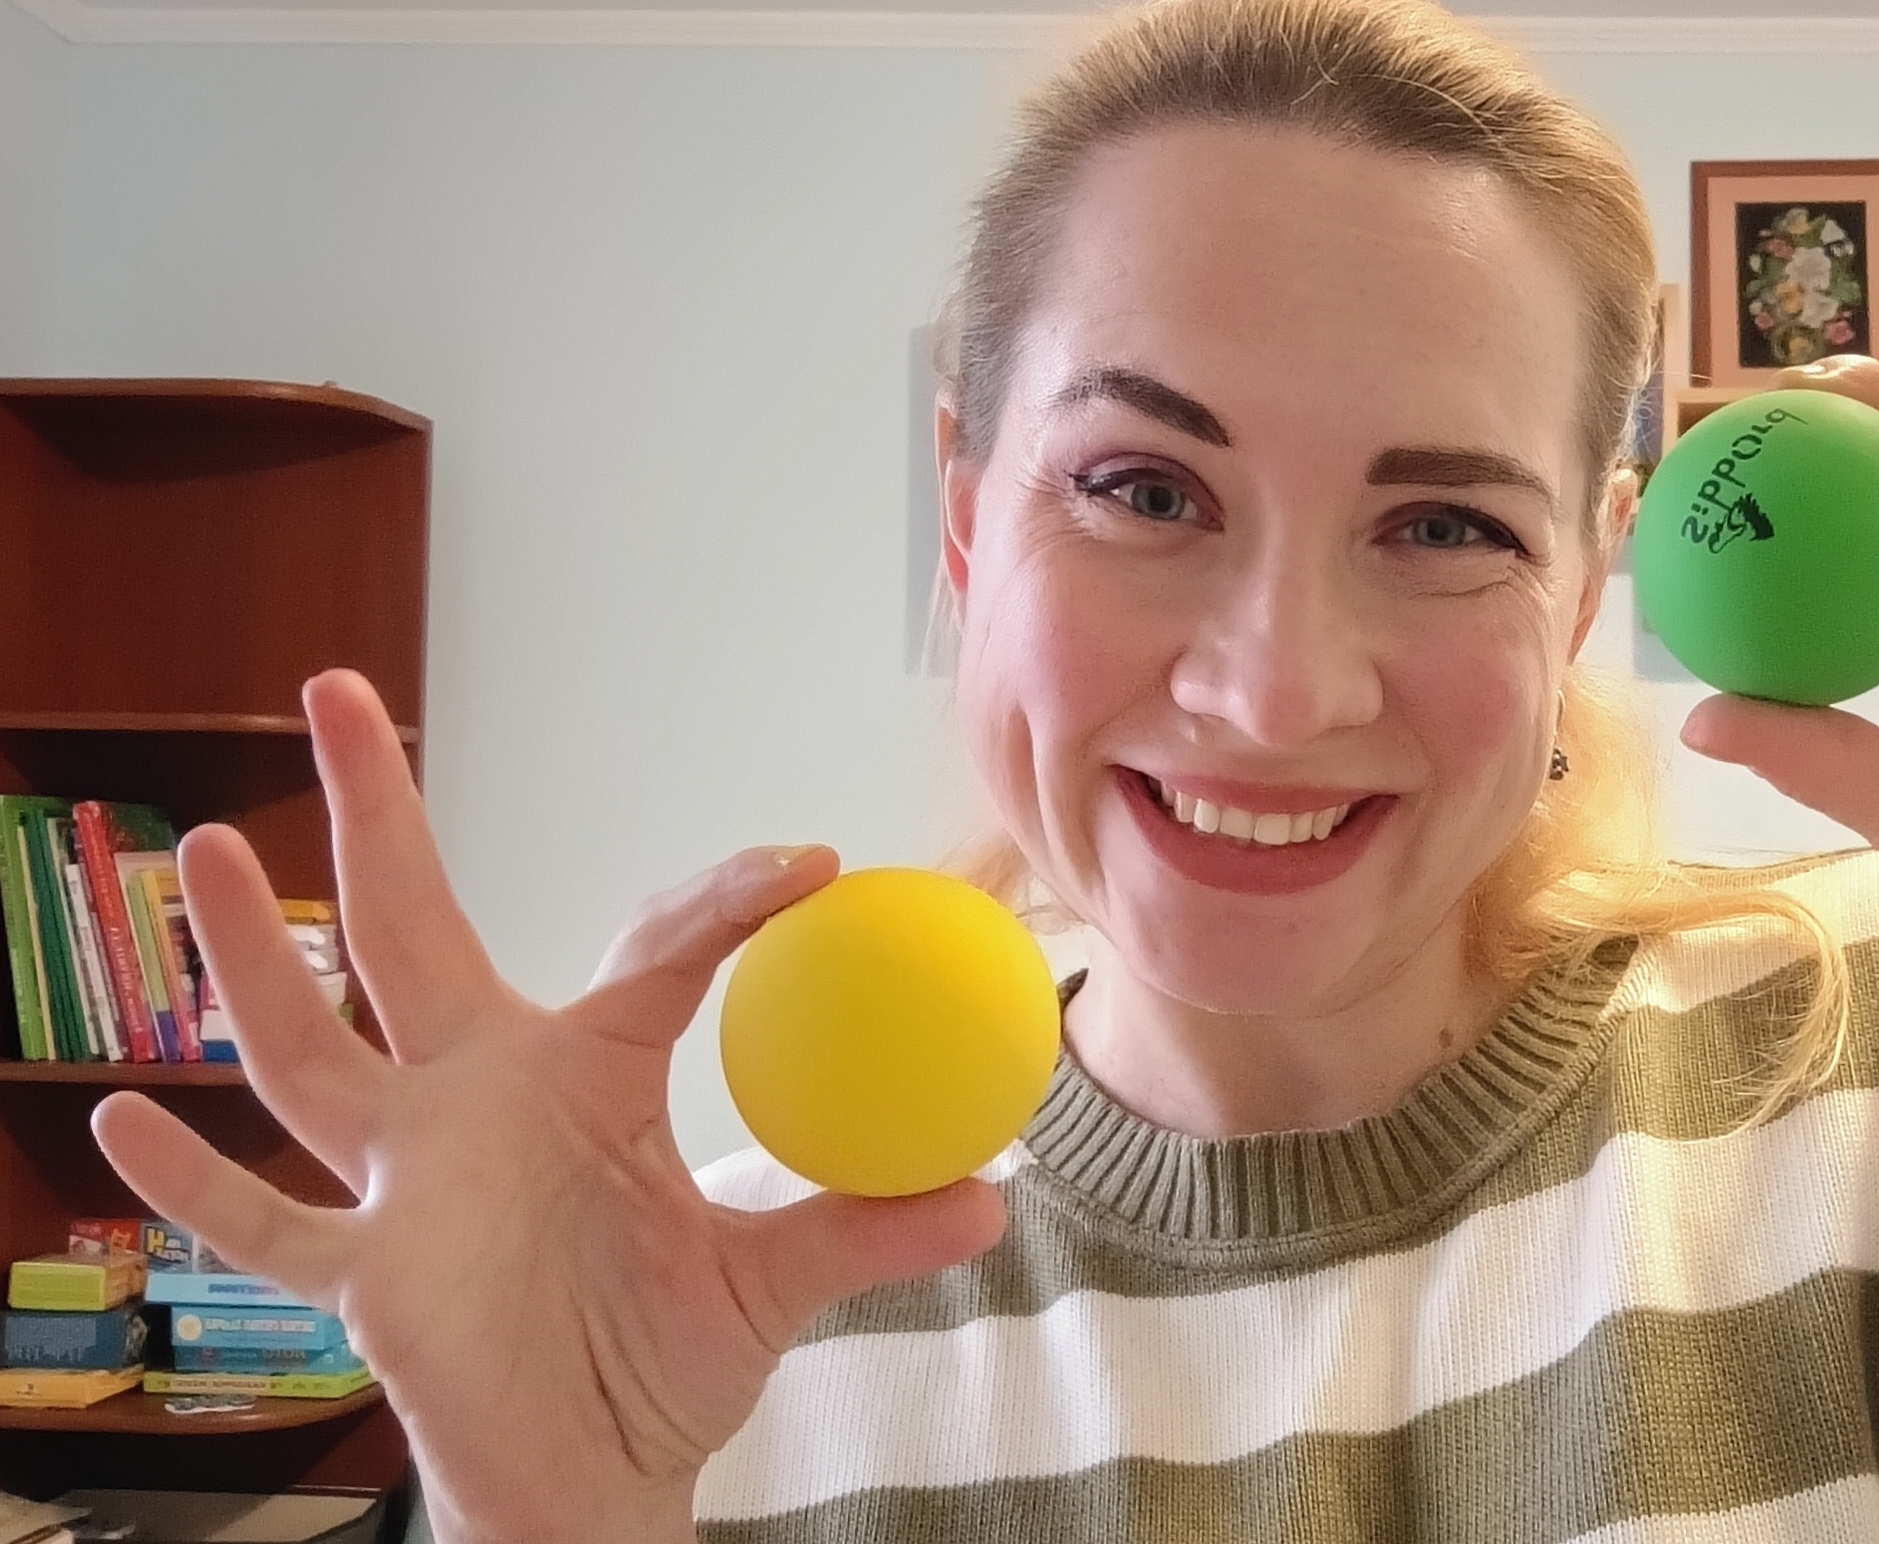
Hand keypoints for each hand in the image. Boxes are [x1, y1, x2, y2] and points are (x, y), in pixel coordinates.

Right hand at [90, 670, 1005, 1543]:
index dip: (722, 906)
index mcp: (587, 1072)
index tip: (808, 870)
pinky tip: (110, 1120)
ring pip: (308, 1049)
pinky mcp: (362, 1268)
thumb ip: (865, 1229)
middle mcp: (477, 1096)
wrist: (593, 1472)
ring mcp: (405, 1175)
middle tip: (340, 687)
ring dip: (253, 957)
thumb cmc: (662, 1358)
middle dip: (376, 812)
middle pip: (409, 929)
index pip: (649, 951)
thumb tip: (991, 1198)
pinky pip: (265, 1225)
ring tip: (207, 846)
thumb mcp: (772, 1283)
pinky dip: (190, 1185)